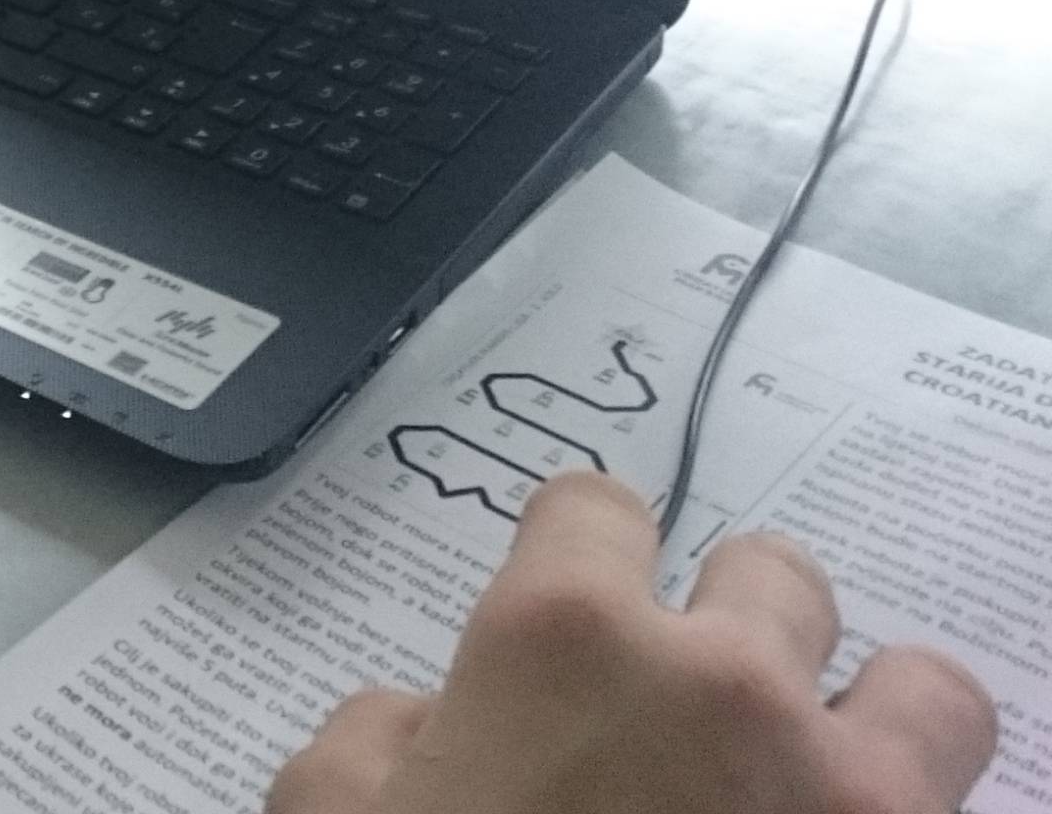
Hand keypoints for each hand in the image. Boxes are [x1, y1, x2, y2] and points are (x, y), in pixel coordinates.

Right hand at [271, 472, 994, 813]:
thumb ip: (372, 737)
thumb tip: (423, 721)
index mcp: (561, 639)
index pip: (596, 509)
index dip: (578, 552)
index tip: (576, 608)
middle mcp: (719, 682)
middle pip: (774, 576)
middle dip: (738, 631)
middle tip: (693, 715)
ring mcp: (840, 791)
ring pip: (924, 691)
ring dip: (873, 722)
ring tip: (819, 782)